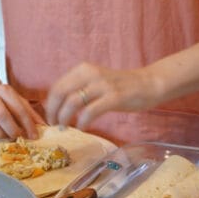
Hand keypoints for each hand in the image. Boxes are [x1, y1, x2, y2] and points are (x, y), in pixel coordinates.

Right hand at [0, 83, 44, 139]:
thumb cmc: (3, 99)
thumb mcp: (18, 100)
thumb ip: (31, 113)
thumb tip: (45, 127)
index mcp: (5, 90)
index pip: (19, 108)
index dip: (28, 124)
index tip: (34, 136)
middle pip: (2, 115)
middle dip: (12, 130)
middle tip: (18, 138)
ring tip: (6, 138)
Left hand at [45, 62, 162, 128]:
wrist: (148, 84)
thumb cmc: (121, 86)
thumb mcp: (96, 82)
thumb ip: (79, 89)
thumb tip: (57, 106)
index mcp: (84, 69)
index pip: (57, 86)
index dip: (50, 104)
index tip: (50, 117)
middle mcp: (91, 74)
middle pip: (60, 93)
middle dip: (53, 112)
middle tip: (54, 125)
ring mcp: (103, 85)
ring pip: (72, 102)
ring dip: (64, 118)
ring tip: (65, 127)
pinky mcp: (114, 97)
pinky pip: (90, 111)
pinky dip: (82, 122)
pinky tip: (82, 127)